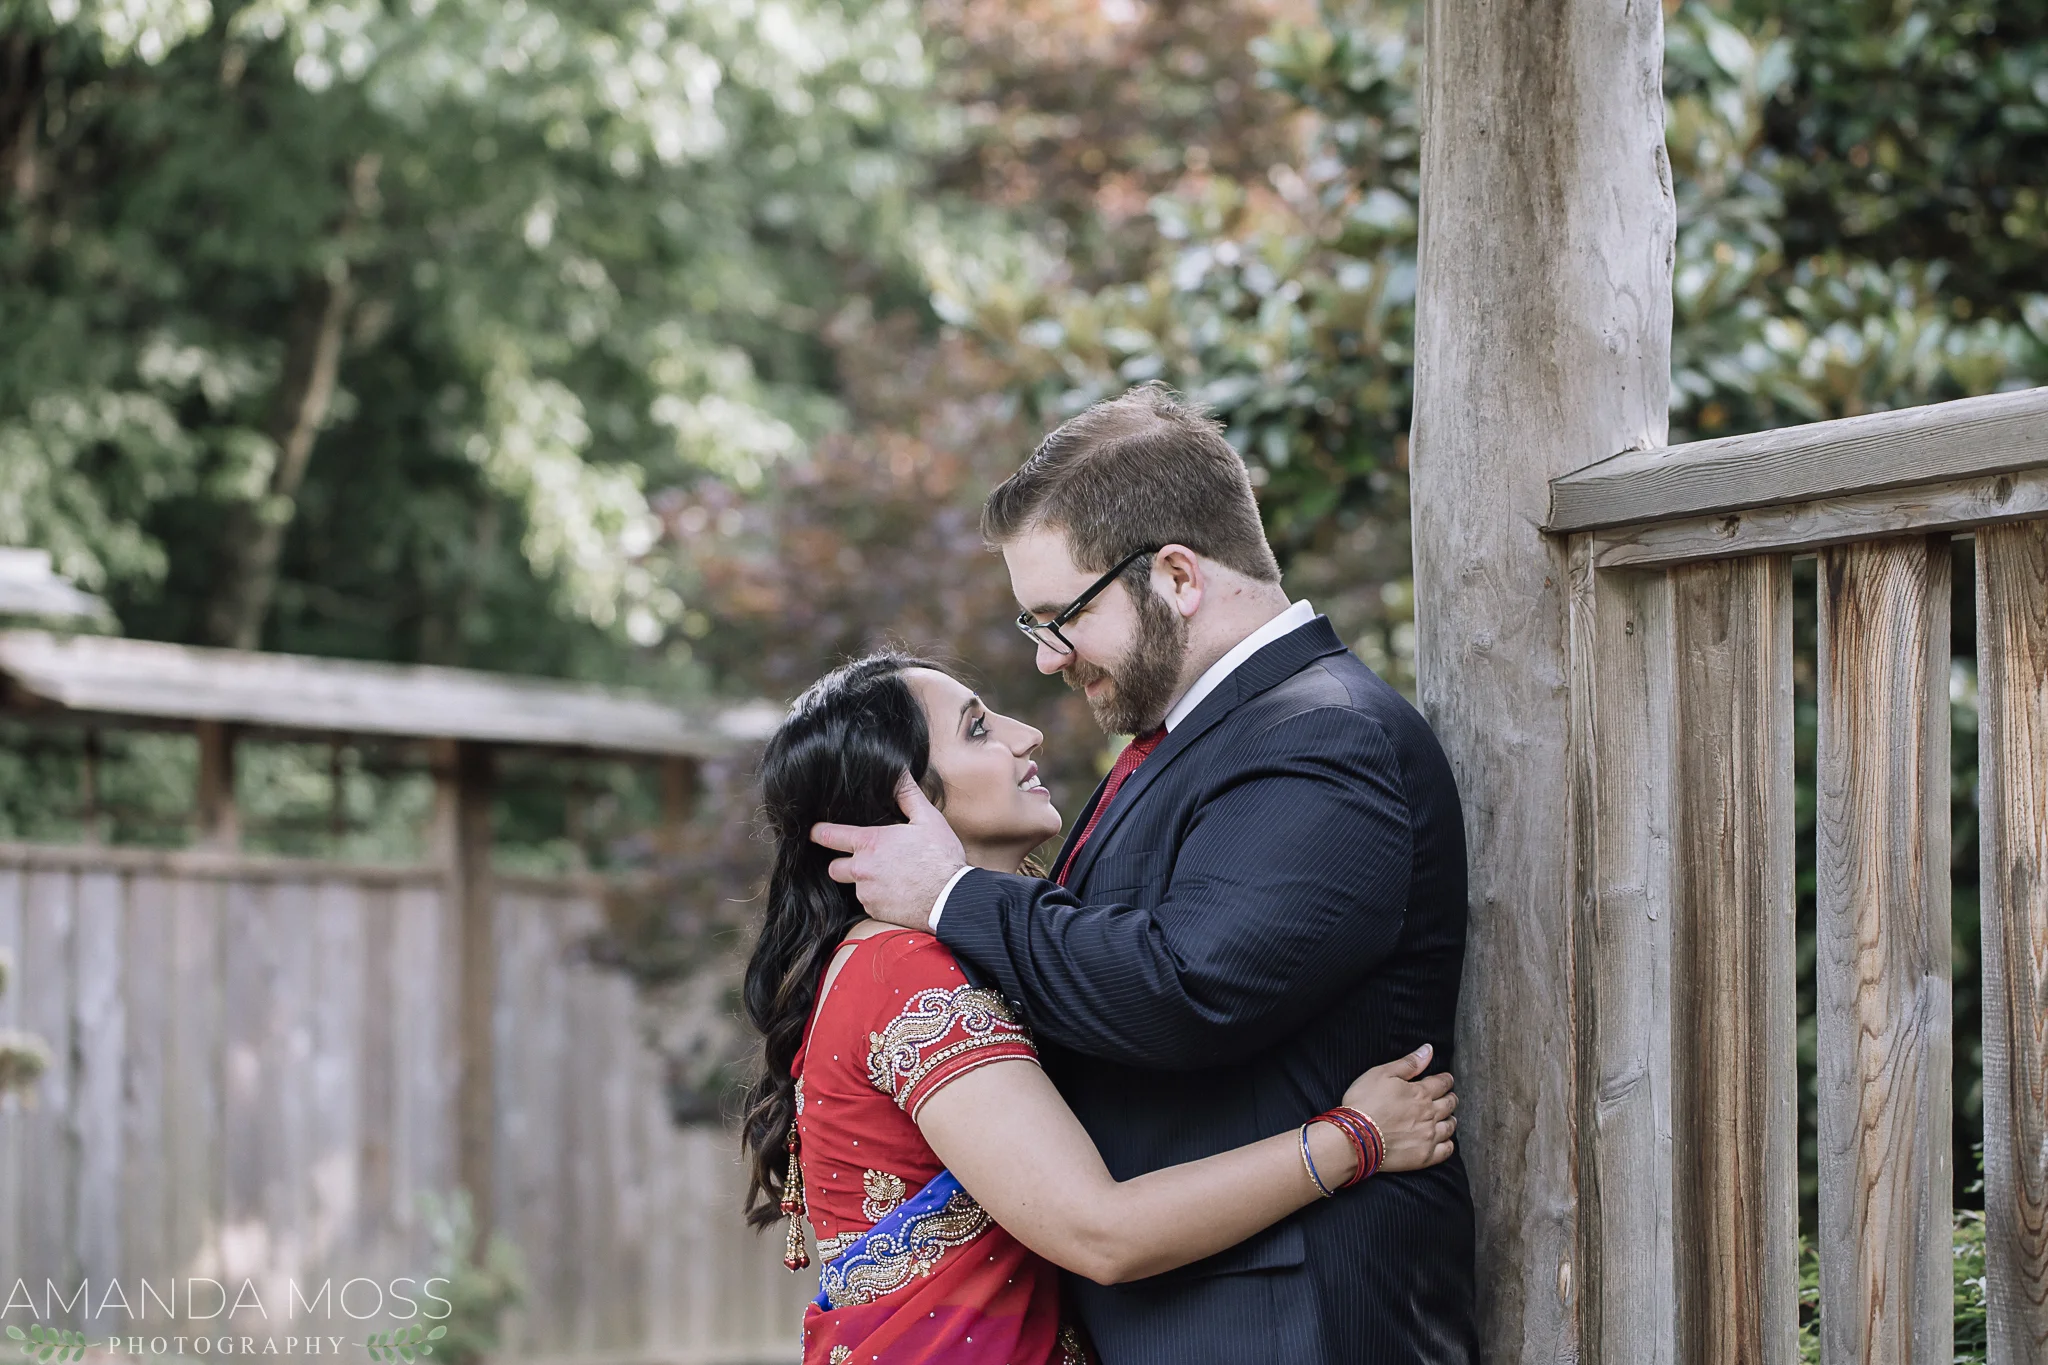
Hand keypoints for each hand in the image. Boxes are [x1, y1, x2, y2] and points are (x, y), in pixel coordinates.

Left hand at [811, 773, 969, 930]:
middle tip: (864, 860)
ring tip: (891, 877)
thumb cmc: (941, 857)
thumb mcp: (928, 819)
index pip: (829, 835)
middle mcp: (862, 869)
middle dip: (843, 864)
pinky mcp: (875, 912)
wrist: (951, 899)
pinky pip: (869, 903)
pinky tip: (897, 893)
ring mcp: (867, 893)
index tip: (814, 832)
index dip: (818, 832)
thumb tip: (898, 772)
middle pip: (834, 867)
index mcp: (870, 842)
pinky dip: (878, 899)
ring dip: (865, 882)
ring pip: (854, 887)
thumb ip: (907, 794)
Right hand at [1341, 1043, 1456, 1173]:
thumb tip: (1428, 1050)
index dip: (1446, 1080)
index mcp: (1421, 1093)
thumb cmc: (1365, 1102)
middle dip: (1450, 1098)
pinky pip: (1446, 1150)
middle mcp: (1429, 1114)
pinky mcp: (1424, 1156)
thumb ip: (1409, 1063)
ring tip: (1448, 1118)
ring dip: (1451, 1119)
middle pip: (1449, 1104)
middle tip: (1449, 1097)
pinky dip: (1448, 1144)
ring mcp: (1429, 1136)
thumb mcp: (1382, 1074)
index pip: (1442, 1083)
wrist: (1355, 1137)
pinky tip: (1445, 1141)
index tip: (1446, 1079)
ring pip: (1450, 1126)